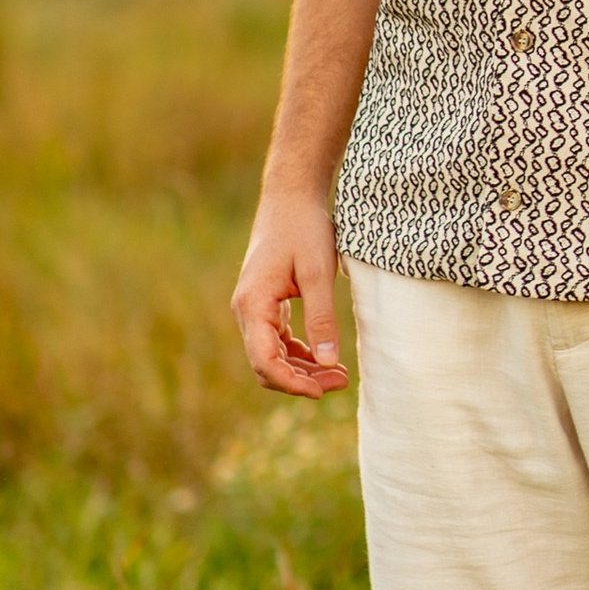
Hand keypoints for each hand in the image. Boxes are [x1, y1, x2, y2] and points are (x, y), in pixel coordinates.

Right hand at [232, 187, 349, 396]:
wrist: (291, 198)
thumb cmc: (304, 229)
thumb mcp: (319, 273)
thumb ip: (322, 318)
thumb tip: (328, 362)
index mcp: (253, 304)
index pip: (264, 361)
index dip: (292, 383)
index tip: (323, 391)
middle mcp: (246, 311)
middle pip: (266, 365)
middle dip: (302, 381)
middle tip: (342, 382)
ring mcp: (254, 310)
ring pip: (272, 356)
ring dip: (303, 370)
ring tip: (340, 375)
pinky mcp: (266, 306)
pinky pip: (278, 342)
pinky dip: (300, 354)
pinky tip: (326, 358)